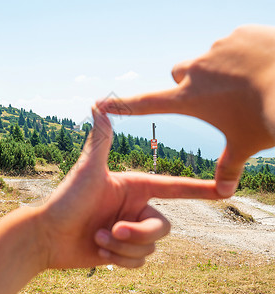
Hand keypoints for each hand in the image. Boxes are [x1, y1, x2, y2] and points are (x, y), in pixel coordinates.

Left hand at [39, 107, 219, 268]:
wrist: (48, 236)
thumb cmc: (66, 200)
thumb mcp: (88, 169)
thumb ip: (101, 139)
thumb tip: (99, 103)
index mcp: (134, 187)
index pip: (173, 187)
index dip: (198, 189)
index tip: (224, 189)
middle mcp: (135, 208)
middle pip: (162, 227)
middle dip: (138, 233)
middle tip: (113, 231)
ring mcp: (130, 231)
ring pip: (149, 248)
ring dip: (122, 247)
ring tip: (98, 238)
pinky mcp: (123, 252)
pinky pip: (138, 262)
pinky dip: (119, 260)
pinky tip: (98, 250)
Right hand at [96, 25, 274, 197]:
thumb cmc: (268, 117)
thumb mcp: (245, 145)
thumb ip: (229, 167)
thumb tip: (224, 193)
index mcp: (190, 98)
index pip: (146, 103)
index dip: (123, 105)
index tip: (101, 103)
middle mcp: (197, 70)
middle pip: (180, 74)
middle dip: (189, 82)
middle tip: (212, 94)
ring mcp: (216, 49)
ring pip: (207, 59)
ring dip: (218, 69)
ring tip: (245, 82)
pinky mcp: (237, 34)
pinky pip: (231, 44)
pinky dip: (239, 54)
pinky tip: (258, 65)